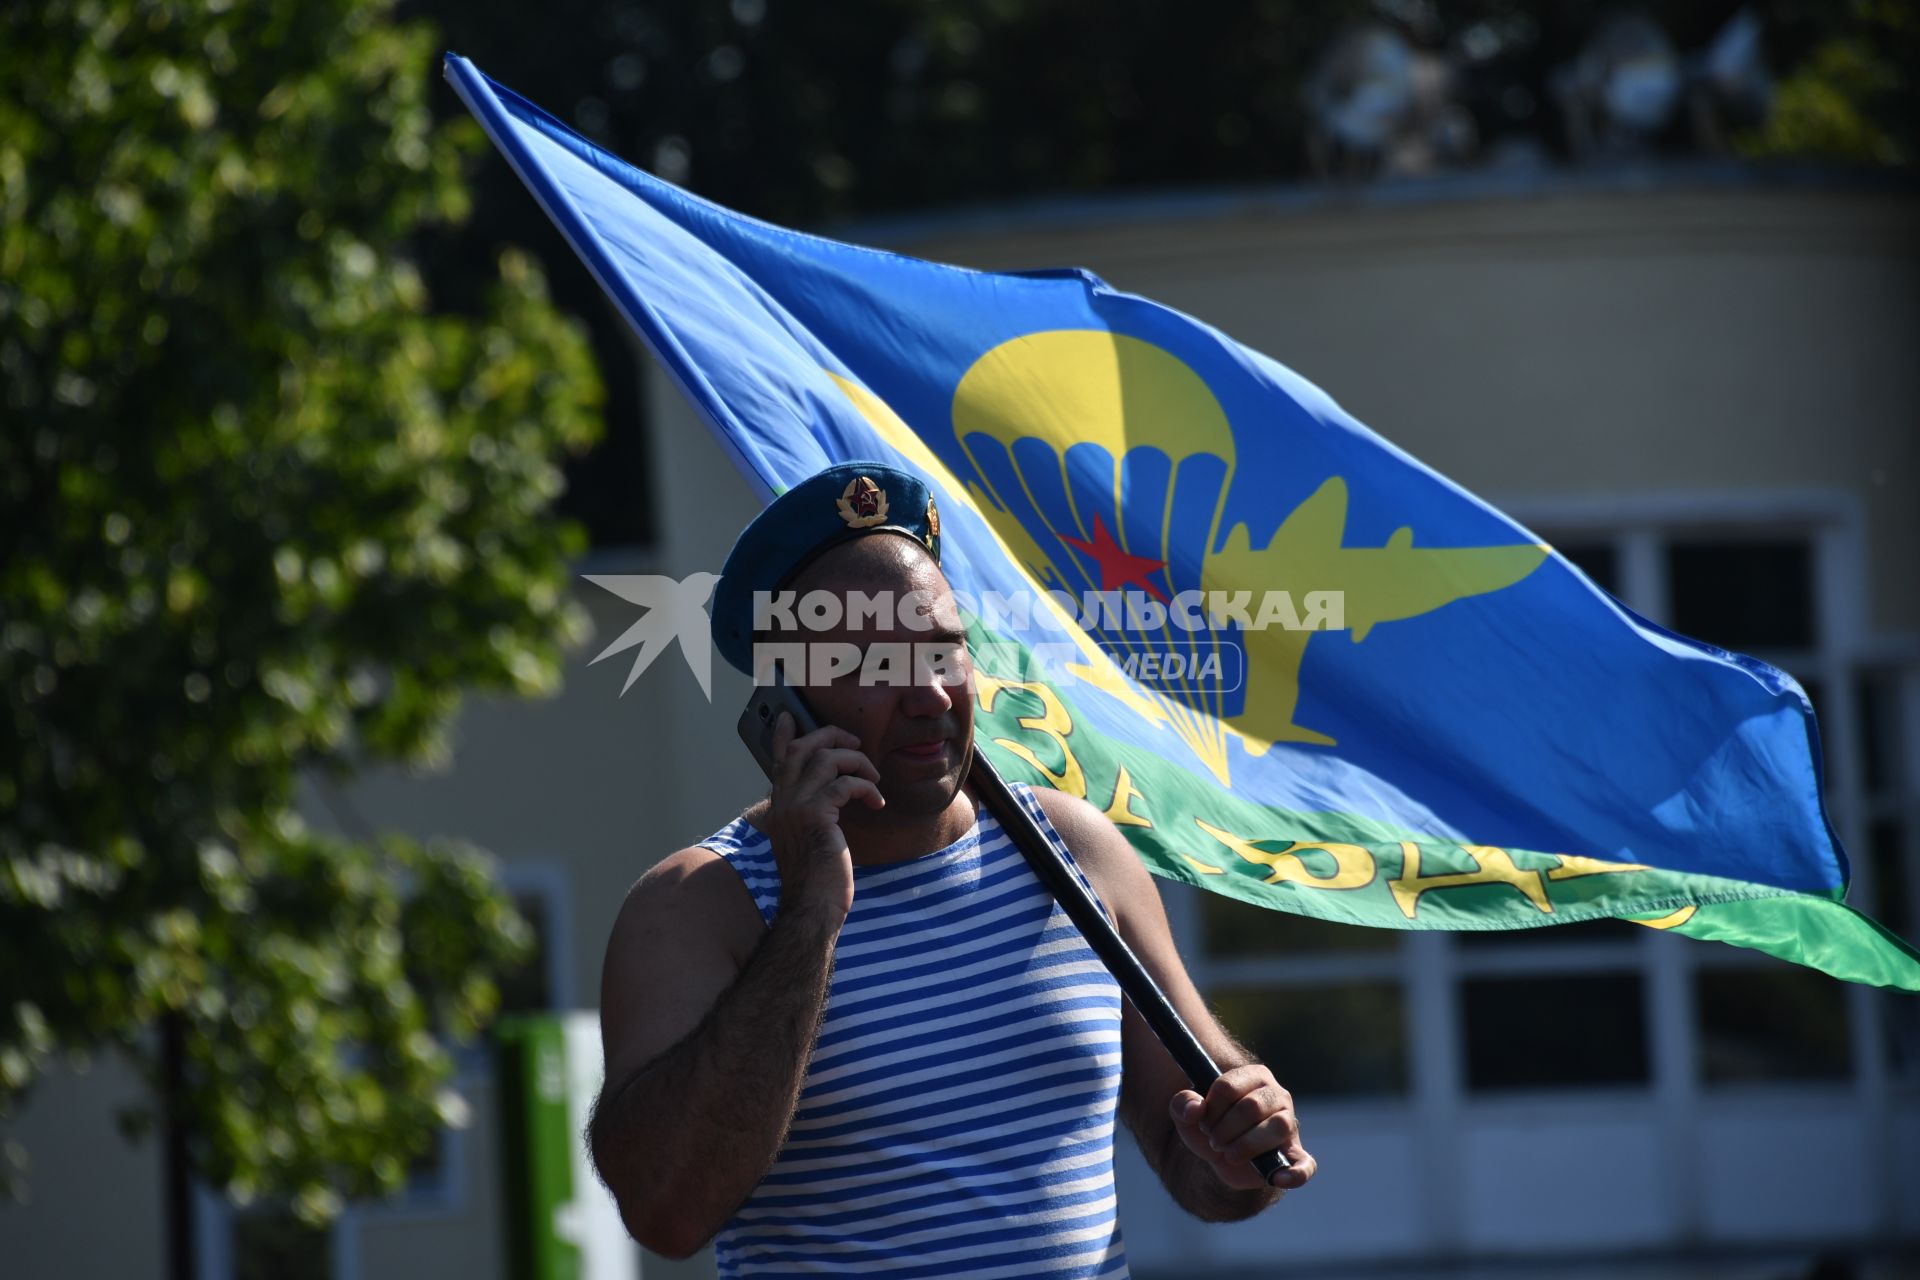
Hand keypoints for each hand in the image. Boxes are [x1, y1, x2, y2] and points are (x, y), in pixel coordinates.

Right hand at [765, 712, 881, 923]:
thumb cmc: (818, 881)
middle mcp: (781, 803)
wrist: (812, 909)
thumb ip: (815, 814)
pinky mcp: (815, 816)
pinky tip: (876, 802)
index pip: (778, 761)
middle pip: (802, 748)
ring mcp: (795, 808)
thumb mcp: (813, 841)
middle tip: (855, 743)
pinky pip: (843, 784)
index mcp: (779, 807)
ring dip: (856, 762)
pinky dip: (865, 787)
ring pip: (824, 759)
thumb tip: (834, 795)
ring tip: (873, 778)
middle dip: (831, 737)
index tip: (789, 716)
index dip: (783, 735)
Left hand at [1168, 1064, 1314, 1192]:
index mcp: (1253, 1076)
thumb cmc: (1210, 1127)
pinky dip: (1295, 1173)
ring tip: (1229, 1154)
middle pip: (1251, 1106)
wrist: (1223, 1156)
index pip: (1228, 1086)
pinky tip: (1278, 1178)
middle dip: (1224, 1129)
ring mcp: (1289, 1124)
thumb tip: (1195, 1109)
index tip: (1203, 1121)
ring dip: (1245, 1145)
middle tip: (1214, 1140)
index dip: (1210, 1109)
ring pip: (1277, 1127)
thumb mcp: (1188, 1116)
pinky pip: (1305, 1164)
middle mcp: (1277, 1095)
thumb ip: (1182, 1104)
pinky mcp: (1295, 1155)